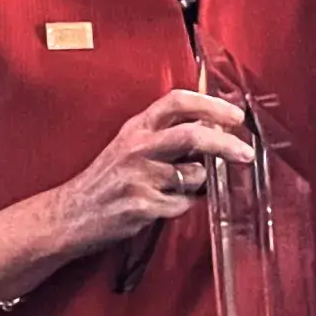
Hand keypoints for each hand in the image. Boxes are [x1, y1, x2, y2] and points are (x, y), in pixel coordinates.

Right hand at [51, 90, 252, 255]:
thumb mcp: (131, 146)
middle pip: (192, 135)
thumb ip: (168, 135)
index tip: (235, 116)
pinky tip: (161, 206)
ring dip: (197, 184)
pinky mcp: (141, 206)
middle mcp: (137, 147)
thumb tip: (216, 130)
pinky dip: (181, 206)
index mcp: (136, 127)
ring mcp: (139, 177)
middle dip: (226, 144)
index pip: (177, 101)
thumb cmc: (106, 181)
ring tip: (176, 188)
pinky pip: (182, 205)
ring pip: (193, 176)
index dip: (211, 104)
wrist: (69, 215)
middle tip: (246, 153)